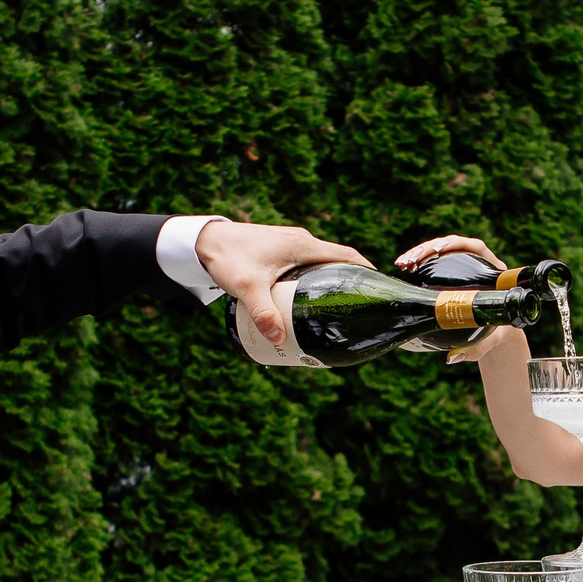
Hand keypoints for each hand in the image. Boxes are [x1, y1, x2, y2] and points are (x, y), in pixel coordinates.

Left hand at [196, 220, 366, 344]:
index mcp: (304, 246)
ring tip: (333, 310)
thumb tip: (277, 341)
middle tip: (356, 309)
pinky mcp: (278, 250)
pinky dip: (312, 280)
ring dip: (329, 283)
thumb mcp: (247, 287)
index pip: (347, 256)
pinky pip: (305, 265)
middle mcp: (301, 241)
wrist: (203, 240)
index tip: (379, 290)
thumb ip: (263, 312)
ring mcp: (290, 245)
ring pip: (319, 264)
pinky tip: (305, 300)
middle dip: (349, 283)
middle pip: (337, 262)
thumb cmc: (228, 258)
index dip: (366, 272)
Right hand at [394, 235, 514, 361]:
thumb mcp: (490, 343)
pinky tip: (405, 269)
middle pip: (453, 246)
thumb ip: (474, 351)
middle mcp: (481, 264)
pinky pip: (437, 262)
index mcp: (495, 272)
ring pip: (441, 252)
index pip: (476, 247)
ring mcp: (467, 266)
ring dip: (419, 253)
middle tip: (410, 261)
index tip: (438, 250)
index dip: (457, 244)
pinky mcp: (455, 272)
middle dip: (428, 248)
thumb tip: (450, 358)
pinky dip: (420, 263)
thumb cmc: (498, 335)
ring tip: (402, 263)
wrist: (499, 331)